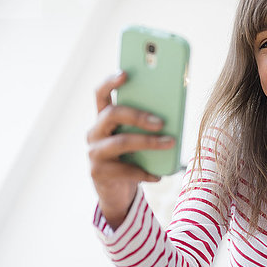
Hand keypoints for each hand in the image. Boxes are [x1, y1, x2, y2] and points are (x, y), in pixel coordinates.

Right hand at [87, 71, 174, 228]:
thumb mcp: (138, 139)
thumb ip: (147, 125)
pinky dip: (145, 172)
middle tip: (161, 121)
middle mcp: (95, 133)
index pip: (101, 94)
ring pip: (120, 142)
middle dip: (138, 115)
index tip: (126, 73)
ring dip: (148, 142)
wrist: (117, 193)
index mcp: (103, 118)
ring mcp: (94, 153)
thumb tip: (172, 114)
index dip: (111, 82)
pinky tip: (158, 175)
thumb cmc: (132, 158)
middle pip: (112, 114)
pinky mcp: (98, 173)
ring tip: (169, 143)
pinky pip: (125, 170)